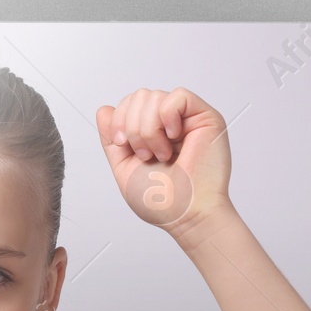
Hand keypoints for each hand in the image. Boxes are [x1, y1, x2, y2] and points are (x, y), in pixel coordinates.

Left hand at [96, 87, 232, 233]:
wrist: (185, 215)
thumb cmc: (161, 200)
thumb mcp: (124, 167)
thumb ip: (112, 139)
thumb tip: (104, 110)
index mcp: (152, 132)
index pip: (129, 103)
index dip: (119, 119)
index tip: (123, 144)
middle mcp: (170, 123)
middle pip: (139, 96)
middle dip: (133, 127)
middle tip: (146, 155)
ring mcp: (188, 119)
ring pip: (155, 96)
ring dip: (150, 129)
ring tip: (161, 154)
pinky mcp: (206, 118)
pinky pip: (179, 96)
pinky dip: (168, 117)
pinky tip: (174, 138)